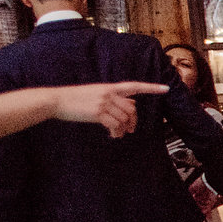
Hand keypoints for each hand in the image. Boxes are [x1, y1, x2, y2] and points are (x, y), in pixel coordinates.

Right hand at [51, 81, 165, 137]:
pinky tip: (113, 135)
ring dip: (124, 129)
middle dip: (133, 121)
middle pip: (132, 109)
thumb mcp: (96, 94)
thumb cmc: (75, 99)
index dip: (152, 88)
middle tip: (130, 130)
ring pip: (125, 118)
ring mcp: (103, 103)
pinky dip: (116, 132)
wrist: (56, 100)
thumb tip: (132, 105)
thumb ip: (114, 98)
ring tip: (118, 134)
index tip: (166, 89)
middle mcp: (109, 93)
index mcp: (110, 87)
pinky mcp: (97, 113)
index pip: (135, 86)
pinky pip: (115, 125)